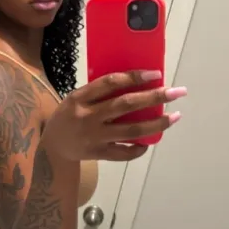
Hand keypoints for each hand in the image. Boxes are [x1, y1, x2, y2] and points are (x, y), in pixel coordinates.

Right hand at [43, 70, 185, 161]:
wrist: (51, 148)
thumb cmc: (68, 117)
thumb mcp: (75, 98)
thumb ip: (98, 92)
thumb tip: (135, 83)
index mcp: (80, 98)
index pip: (110, 83)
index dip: (135, 77)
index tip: (156, 74)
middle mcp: (88, 117)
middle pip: (126, 105)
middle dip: (154, 97)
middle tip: (176, 92)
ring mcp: (94, 137)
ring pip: (131, 131)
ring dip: (156, 124)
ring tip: (175, 117)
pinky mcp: (99, 154)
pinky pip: (124, 152)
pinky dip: (139, 148)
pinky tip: (151, 141)